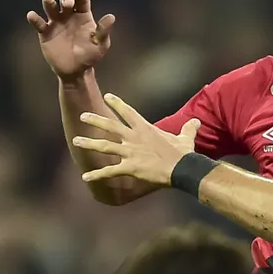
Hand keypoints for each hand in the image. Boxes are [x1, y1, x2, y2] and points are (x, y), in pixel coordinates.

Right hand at [27, 0, 115, 79]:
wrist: (75, 71)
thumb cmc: (90, 56)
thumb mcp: (100, 45)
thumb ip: (103, 31)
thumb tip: (111, 17)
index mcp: (83, 16)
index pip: (82, 1)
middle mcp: (69, 16)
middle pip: (66, 0)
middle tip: (68, 4)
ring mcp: (56, 23)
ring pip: (51, 7)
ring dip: (49, 2)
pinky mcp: (45, 33)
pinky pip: (38, 23)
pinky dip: (34, 19)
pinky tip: (32, 16)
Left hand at [72, 94, 198, 184]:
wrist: (181, 168)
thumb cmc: (183, 153)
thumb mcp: (186, 138)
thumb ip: (188, 129)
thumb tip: (196, 122)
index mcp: (145, 129)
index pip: (128, 112)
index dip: (117, 103)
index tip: (108, 96)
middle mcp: (134, 138)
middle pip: (111, 126)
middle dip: (95, 120)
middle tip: (82, 116)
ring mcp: (130, 153)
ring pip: (105, 146)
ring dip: (89, 143)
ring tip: (76, 141)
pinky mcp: (129, 167)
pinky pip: (110, 171)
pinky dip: (97, 174)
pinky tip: (85, 177)